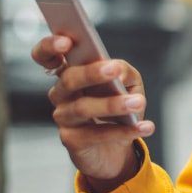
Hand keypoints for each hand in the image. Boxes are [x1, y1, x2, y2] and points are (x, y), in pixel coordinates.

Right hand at [31, 35, 154, 192]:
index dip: (50, 47)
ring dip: (114, 104)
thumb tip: (118, 71)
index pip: (46, 56)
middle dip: (91, 73)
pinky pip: (97, 134)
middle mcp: (61, 93)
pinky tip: (144, 127)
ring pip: (83, 108)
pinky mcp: (71, 141)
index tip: (66, 42)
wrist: (116, 150)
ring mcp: (63, 117)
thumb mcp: (129, 84)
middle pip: (69, 79)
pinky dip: (124, 131)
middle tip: (114, 68)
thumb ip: (124, 71)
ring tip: (138, 102)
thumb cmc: (119, 109)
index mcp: (71, 73)